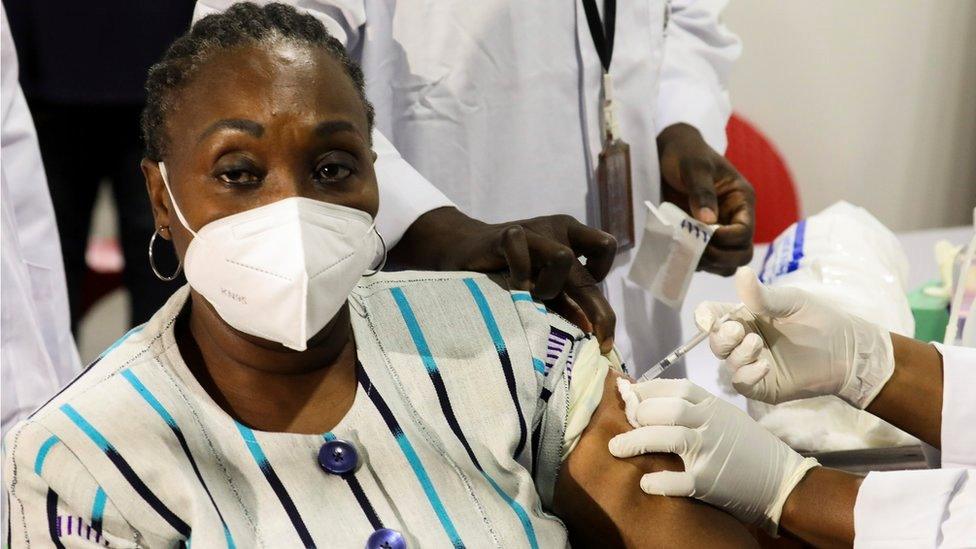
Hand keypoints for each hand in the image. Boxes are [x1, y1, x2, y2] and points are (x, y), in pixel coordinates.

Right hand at [390, 207, 617, 351]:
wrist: (462, 249)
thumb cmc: (508, 273)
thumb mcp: (543, 287)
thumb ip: (567, 304)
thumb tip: (592, 332)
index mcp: (571, 238)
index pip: (605, 248)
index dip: (601, 277)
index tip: (585, 302)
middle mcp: (556, 230)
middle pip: (586, 272)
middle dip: (595, 310)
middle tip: (593, 338)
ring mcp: (532, 229)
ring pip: (562, 257)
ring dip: (550, 287)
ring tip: (532, 297)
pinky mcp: (505, 234)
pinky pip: (520, 250)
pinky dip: (518, 274)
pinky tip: (509, 284)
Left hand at [609, 378, 818, 533]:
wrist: (782, 481)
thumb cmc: (747, 447)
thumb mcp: (724, 417)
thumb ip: (694, 408)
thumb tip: (649, 401)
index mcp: (713, 406)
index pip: (676, 387)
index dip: (647, 389)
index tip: (628, 394)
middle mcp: (711, 424)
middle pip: (667, 409)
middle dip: (639, 414)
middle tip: (623, 423)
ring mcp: (710, 451)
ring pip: (668, 437)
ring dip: (636, 441)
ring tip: (615, 448)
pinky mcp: (710, 481)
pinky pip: (679, 479)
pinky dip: (660, 481)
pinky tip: (645, 483)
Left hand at [658, 123, 754, 275]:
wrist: (668, 153)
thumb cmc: (686, 154)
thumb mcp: (694, 167)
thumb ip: (701, 191)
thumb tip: (708, 221)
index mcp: (741, 200)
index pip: (745, 232)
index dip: (726, 239)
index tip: (703, 233)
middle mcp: (734, 218)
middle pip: (741, 254)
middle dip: (720, 257)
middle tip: (694, 249)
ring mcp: (719, 230)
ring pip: (726, 263)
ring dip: (708, 264)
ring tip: (684, 252)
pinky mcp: (702, 238)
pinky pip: (707, 261)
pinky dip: (695, 262)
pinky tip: (679, 253)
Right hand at [696, 267, 894, 408]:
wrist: (850, 352)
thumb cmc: (821, 320)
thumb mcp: (792, 302)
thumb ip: (763, 295)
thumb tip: (740, 271)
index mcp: (746, 316)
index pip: (713, 315)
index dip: (705, 316)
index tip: (708, 318)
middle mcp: (744, 340)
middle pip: (715, 341)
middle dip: (721, 336)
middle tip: (738, 331)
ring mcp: (752, 364)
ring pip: (727, 362)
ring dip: (738, 353)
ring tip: (759, 344)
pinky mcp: (763, 386)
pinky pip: (742, 383)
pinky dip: (747, 375)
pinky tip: (764, 367)